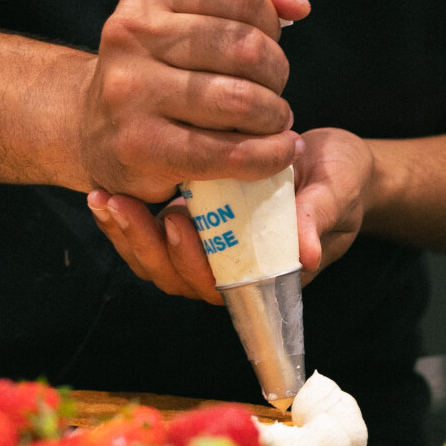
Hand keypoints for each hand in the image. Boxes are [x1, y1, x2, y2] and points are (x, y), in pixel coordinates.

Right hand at [76, 0, 310, 204]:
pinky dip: (268, 155)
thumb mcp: (193, 11)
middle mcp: (131, 33)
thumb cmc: (159, 64)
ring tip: (273, 120)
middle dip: (276, 73)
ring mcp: (130, 91)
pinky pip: (225, 152)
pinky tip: (278, 152)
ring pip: (240, 99)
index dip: (271, 23)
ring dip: (275, 115)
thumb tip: (296, 2)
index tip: (266, 43)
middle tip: (272, 89)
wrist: (92, 125)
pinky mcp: (139, 145)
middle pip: (245, 48)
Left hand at [87, 122, 372, 302]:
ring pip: (157, 262)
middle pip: (178, 278)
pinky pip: (150, 237)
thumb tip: (306, 254)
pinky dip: (126, 220)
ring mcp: (209, 250)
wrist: (329, 158)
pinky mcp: (192, 227)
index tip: (176, 223)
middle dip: (146, 246)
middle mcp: (233, 269)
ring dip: (127, 235)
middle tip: (125, 205)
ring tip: (104, 199)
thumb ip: (319, 217)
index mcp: (269, 272)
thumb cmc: (341, 177)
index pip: (222, 287)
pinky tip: (104, 193)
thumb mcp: (337, 190)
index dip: (192, 264)